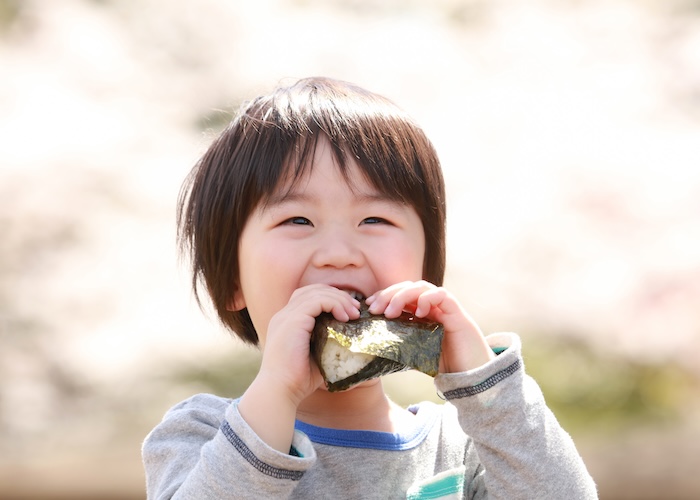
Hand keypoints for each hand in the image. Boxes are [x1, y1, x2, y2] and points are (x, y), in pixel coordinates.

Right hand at [238, 284, 359, 451]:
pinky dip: (334, 304)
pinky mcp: (293, 321)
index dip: (331, 298)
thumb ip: (328, 343)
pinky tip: (344, 317)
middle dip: (337, 295)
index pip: (308, 297)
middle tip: (356, 310)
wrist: (280, 391)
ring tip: (354, 314)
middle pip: (313, 290)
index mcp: (287, 322)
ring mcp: (286, 316)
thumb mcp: (317, 356)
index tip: (350, 312)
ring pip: (317, 293)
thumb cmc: (298, 380)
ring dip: (339, 299)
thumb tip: (352, 342)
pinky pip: (317, 301)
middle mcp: (284, 315)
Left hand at [366, 281, 494, 372]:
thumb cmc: (445, 366)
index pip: (400, 295)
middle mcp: (433, 307)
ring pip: (422, 288)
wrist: (473, 377)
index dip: (384, 296)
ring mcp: (445, 308)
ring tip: (391, 313)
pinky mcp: (457, 314)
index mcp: (422, 313)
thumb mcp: (415, 354)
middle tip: (375, 309)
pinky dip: (428, 299)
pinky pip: (442, 295)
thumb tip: (372, 351)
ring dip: (403, 296)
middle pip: (408, 287)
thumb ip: (400, 347)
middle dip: (389, 294)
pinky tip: (418, 312)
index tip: (369, 306)